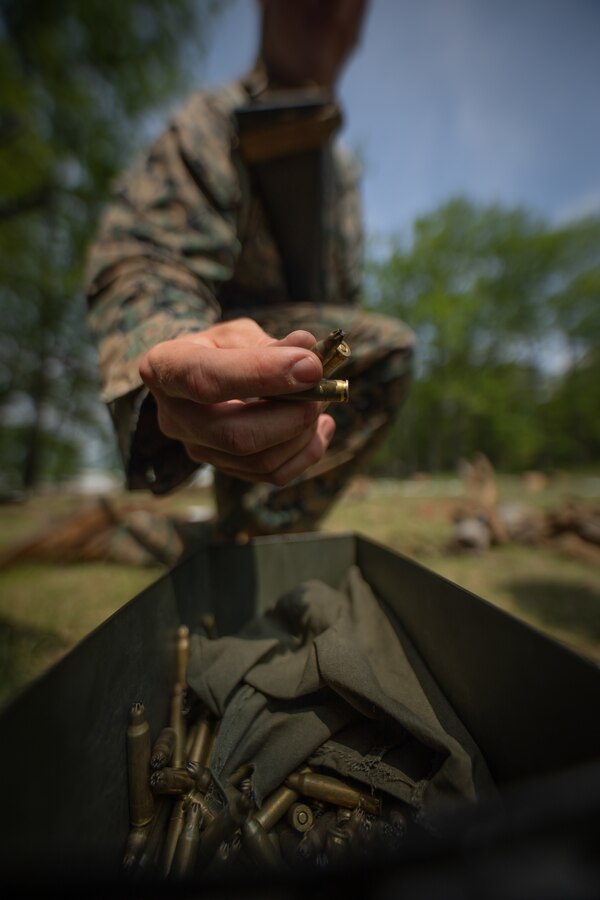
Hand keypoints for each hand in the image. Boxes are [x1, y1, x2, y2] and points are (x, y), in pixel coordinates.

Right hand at [139, 318, 335, 485]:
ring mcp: (197, 449)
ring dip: (303, 434)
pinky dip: (306, 453)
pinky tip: (319, 427)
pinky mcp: (222, 468)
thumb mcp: (236, 334)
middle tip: (322, 391)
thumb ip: (270, 343)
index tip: (310, 367)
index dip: (263, 374)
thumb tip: (307, 348)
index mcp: (166, 367)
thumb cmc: (218, 350)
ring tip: (321, 402)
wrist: (198, 379)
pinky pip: (271, 475)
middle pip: (235, 435)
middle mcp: (174, 417)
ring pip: (258, 461)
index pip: (207, 379)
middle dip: (292, 416)